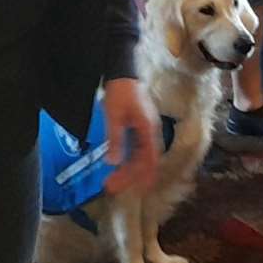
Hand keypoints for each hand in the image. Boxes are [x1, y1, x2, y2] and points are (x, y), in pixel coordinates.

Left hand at [100, 77, 160, 195]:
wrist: (123, 71)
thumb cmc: (120, 92)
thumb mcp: (114, 116)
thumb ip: (115, 139)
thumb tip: (114, 162)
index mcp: (148, 129)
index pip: (150, 159)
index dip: (144, 177)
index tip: (135, 191)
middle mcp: (151, 131)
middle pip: (145, 160)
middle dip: (130, 176)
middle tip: (111, 186)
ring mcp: (146, 129)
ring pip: (141, 155)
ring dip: (128, 168)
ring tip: (112, 180)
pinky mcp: (140, 126)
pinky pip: (137, 148)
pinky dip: (128, 159)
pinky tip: (117, 165)